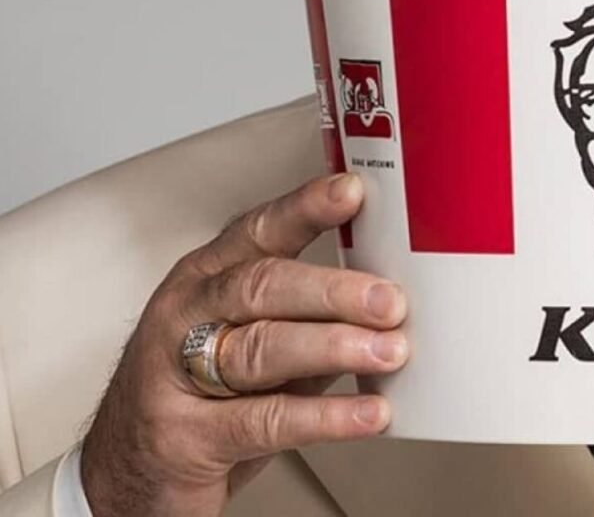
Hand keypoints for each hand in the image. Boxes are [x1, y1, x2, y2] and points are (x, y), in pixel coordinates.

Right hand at [80, 174, 407, 516]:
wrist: (127, 478)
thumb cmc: (200, 396)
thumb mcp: (251, 341)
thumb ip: (310, 318)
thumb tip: (388, 302)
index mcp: (207, 279)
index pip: (258, 232)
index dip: (305, 209)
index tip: (351, 192)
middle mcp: (188, 316)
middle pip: (261, 287)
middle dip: (333, 291)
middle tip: (390, 300)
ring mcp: (177, 376)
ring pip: (262, 348)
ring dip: (335, 347)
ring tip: (389, 352)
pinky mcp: (187, 439)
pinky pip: (266, 420)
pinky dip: (326, 416)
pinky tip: (367, 413)